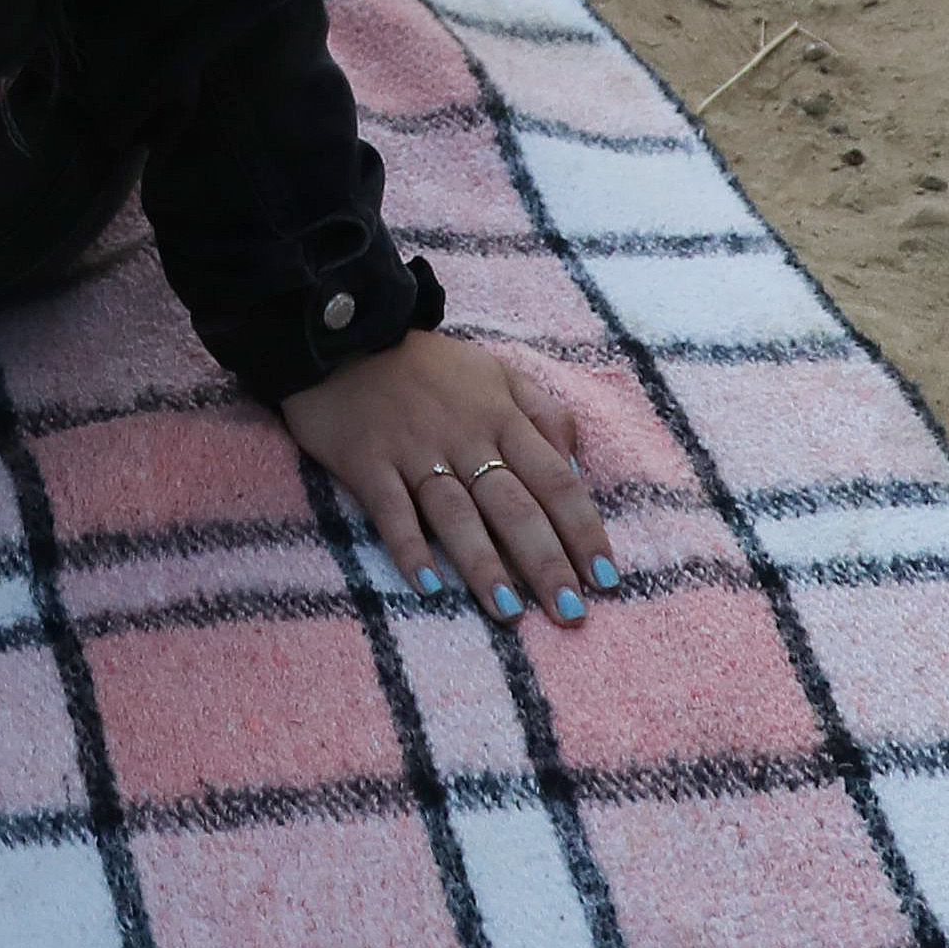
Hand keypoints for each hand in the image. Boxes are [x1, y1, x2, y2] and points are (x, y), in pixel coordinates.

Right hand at [281, 329, 614, 624]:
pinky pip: (390, 511)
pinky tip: (428, 586)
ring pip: (456, 514)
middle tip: (570, 613)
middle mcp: (463, 437)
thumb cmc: (428, 365)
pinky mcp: (366, 461)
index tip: (606, 580)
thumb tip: (578, 467)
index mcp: (500, 416)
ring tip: (509, 612)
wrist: (342, 334)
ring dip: (484, 565)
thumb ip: (543, 413)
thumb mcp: (497, 371)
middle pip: (512, 506)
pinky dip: (408, 548)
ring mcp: (413, 451)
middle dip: (545, 562)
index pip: (554, 480)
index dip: (583, 531)